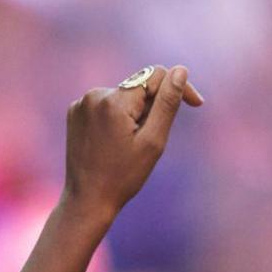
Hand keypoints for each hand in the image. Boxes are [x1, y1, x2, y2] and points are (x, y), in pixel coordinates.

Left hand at [62, 65, 200, 220]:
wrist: (87, 200)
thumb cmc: (124, 176)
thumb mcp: (154, 140)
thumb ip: (168, 102)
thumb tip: (180, 71)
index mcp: (114, 101)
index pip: (156, 75)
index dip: (179, 87)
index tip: (196, 105)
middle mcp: (94, 95)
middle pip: (139, 85)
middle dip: (153, 105)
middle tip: (153, 138)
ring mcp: (81, 103)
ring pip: (124, 95)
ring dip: (135, 112)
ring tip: (130, 143)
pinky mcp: (75, 112)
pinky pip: (107, 103)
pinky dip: (118, 116)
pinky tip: (115, 142)